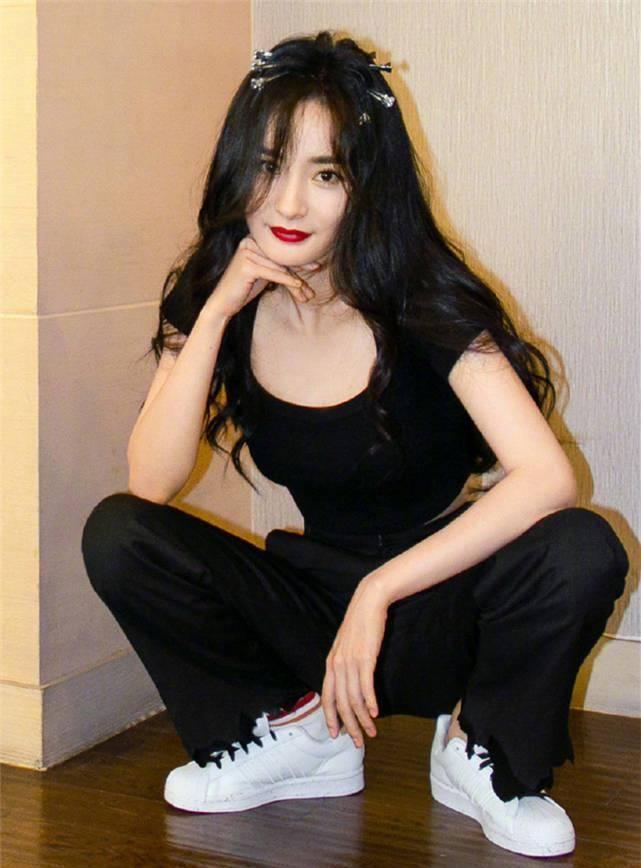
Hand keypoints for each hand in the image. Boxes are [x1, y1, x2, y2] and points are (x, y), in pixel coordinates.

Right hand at [203, 234, 320, 319]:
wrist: (223, 303)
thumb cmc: (244, 289)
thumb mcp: (265, 273)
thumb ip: (279, 266)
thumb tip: (305, 265)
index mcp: (253, 239)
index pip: (280, 250)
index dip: (299, 259)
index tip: (315, 266)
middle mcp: (249, 241)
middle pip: (281, 257)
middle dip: (300, 270)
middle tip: (316, 276)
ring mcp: (247, 251)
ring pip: (279, 266)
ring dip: (296, 281)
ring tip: (307, 293)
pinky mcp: (247, 264)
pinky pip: (273, 273)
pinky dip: (287, 280)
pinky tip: (299, 286)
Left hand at [322, 579, 388, 748]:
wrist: (368, 603)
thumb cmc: (359, 625)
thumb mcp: (345, 647)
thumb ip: (344, 665)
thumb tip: (348, 683)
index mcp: (330, 664)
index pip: (327, 697)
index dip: (330, 717)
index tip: (336, 734)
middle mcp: (337, 665)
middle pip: (341, 703)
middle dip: (349, 726)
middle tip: (358, 742)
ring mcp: (350, 662)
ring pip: (354, 699)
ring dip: (362, 719)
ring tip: (371, 732)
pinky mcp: (365, 658)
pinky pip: (365, 686)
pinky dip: (370, 702)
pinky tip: (375, 713)